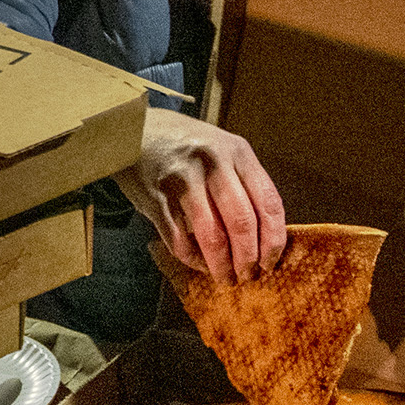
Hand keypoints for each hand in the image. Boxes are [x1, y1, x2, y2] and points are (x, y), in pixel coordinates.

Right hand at [118, 112, 286, 280]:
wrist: (131, 128)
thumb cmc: (183, 143)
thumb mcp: (221, 148)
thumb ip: (243, 181)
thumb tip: (264, 234)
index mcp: (237, 152)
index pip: (268, 203)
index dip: (273, 239)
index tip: (271, 261)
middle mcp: (213, 162)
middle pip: (241, 223)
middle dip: (247, 258)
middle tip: (247, 275)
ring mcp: (182, 179)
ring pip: (211, 235)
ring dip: (220, 264)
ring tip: (224, 277)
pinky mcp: (155, 196)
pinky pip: (178, 238)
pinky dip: (190, 257)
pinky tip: (197, 263)